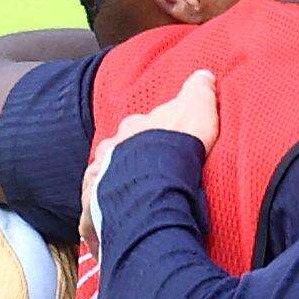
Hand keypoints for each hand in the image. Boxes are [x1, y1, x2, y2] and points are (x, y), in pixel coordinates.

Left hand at [82, 68, 218, 242]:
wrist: (154, 183)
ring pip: (105, 179)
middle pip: (119, 152)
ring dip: (115, 187)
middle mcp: (111, 150)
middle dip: (129, 160)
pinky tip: (114, 224)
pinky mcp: (94, 209)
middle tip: (148, 173)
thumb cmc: (177, 146)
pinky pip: (96, 212)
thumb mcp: (197, 109)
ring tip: (133, 201)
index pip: (141, 127)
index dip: (153, 135)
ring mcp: (100, 178)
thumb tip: (203, 74)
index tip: (163, 143)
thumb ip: (199, 91)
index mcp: (133, 128)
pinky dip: (103, 216)